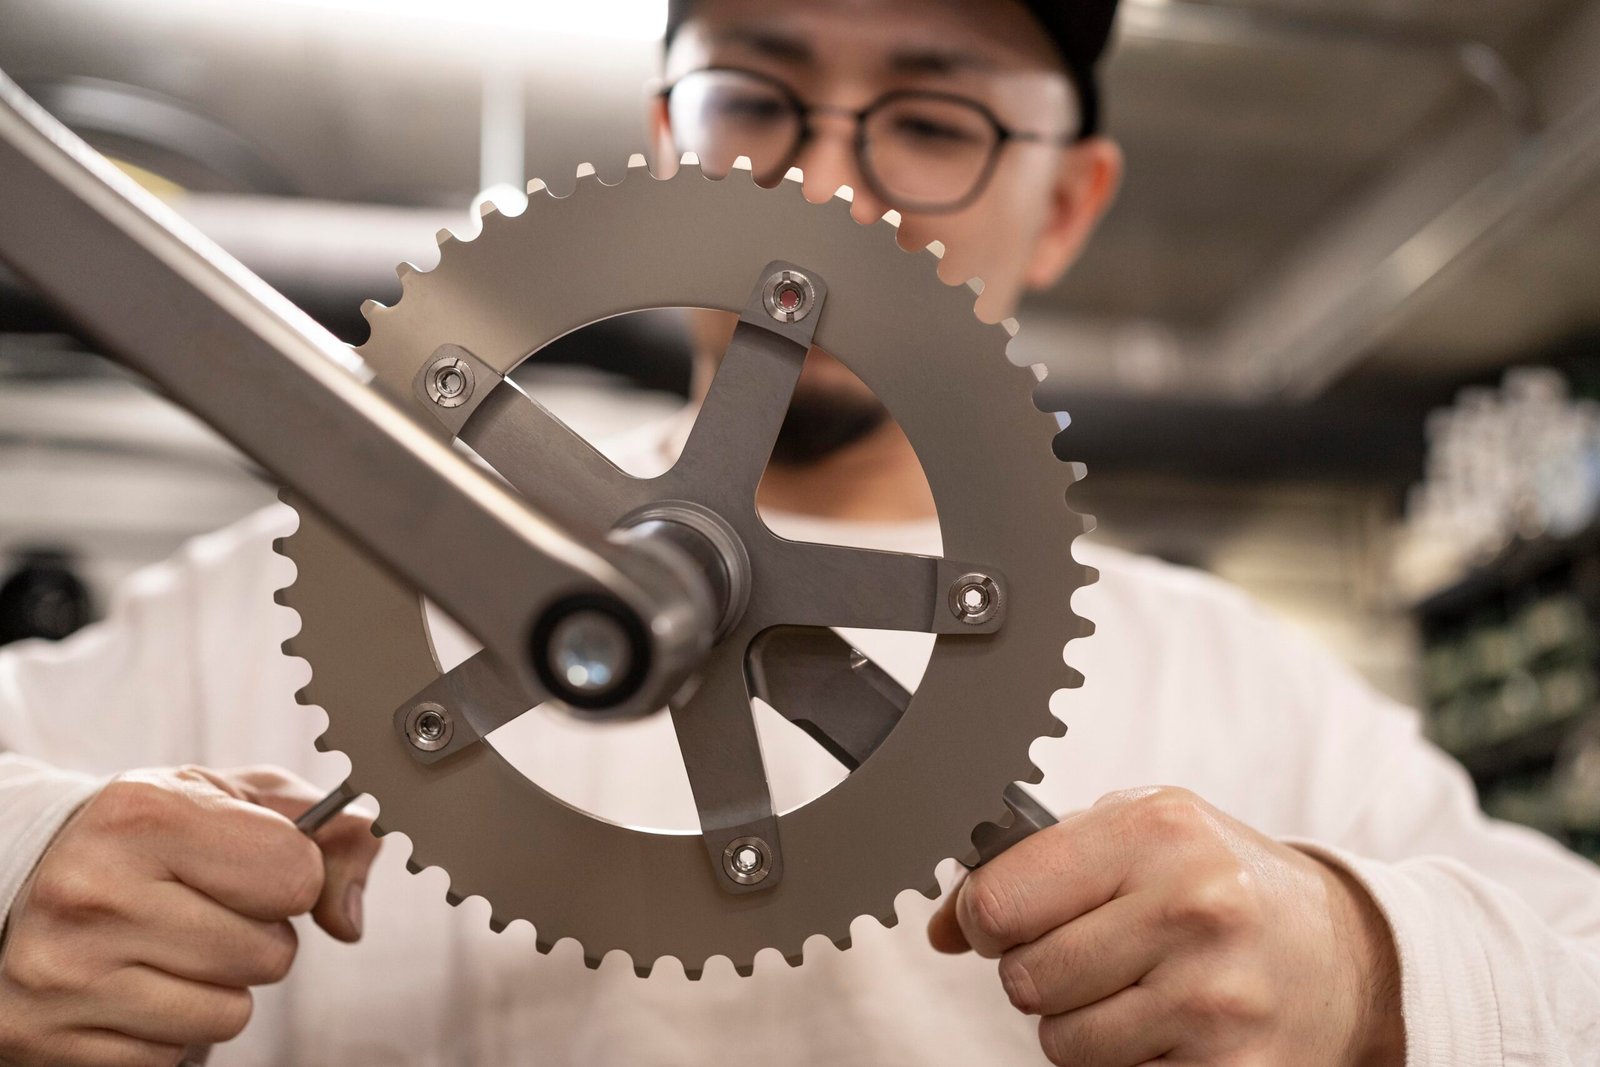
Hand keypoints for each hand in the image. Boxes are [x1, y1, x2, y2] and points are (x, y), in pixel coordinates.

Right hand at [0, 765, 378, 1065]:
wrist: (30, 873)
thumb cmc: (155, 835)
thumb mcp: (239, 801)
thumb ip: (328, 835)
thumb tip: (350, 918)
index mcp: (145, 813)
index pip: (296, 875)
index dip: (294, 876)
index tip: (252, 868)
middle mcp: (93, 889)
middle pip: (270, 956)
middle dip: (259, 937)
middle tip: (208, 911)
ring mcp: (61, 969)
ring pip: (227, 1016)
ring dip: (218, 988)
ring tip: (171, 946)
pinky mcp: (42, 1036)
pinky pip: (168, 1057)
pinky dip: (167, 1028)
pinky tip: (132, 984)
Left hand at [928, 787, 1403, 1066]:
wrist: (1345, 953)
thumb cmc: (1220, 881)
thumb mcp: (1136, 835)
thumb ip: (1032, 864)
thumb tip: (940, 928)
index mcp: (1156, 832)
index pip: (1001, 899)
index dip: (982, 919)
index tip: (999, 921)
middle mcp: (1191, 907)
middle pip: (1024, 977)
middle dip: (1038, 973)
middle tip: (1091, 955)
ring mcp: (1214, 996)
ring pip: (1060, 1042)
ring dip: (1078, 1027)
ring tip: (1136, 989)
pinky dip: (1124, 1064)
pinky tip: (1167, 1027)